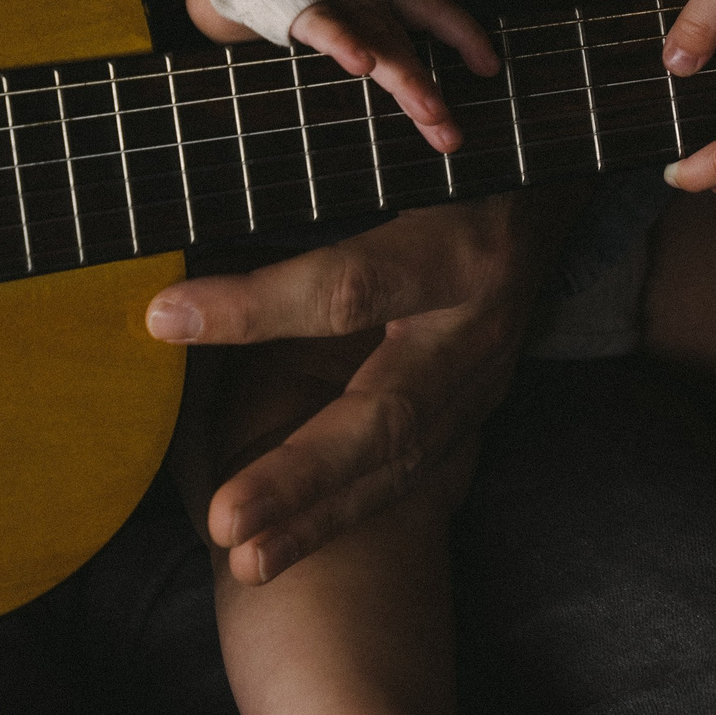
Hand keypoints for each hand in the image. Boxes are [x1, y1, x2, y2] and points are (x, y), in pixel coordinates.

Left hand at [142, 190, 565, 582]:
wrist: (552, 191)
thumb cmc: (460, 155)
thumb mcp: (407, 155)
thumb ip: (327, 182)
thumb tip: (203, 223)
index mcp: (463, 248)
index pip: (351, 288)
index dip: (257, 307)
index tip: (163, 317)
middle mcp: (478, 329)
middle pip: (388, 416)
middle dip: (305, 476)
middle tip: (226, 522)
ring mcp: (483, 381)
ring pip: (402, 464)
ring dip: (320, 518)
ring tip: (246, 559)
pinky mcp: (474, 412)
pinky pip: (406, 475)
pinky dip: (344, 515)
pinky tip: (283, 547)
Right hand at [186, 0, 496, 153]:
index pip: (432, 10)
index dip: (464, 34)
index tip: (490, 66)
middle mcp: (364, 0)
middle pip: (407, 50)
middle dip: (428, 94)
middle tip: (451, 137)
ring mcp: (335, 2)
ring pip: (378, 45)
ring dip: (406, 80)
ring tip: (431, 112)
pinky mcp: (298, 4)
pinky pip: (325, 27)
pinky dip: (344, 43)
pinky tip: (362, 65)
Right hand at [592, 0, 715, 74]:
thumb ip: (698, 26)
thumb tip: (672, 65)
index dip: (599, 29)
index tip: (610, 65)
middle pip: (621, 5)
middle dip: (633, 39)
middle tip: (646, 78)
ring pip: (649, 7)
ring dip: (661, 33)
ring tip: (671, 68)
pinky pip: (672, 2)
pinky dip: (681, 23)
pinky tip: (694, 46)